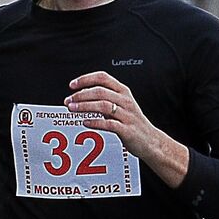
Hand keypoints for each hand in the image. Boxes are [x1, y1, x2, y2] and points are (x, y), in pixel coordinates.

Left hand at [66, 72, 188, 187]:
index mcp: (123, 91)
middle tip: (68, 100)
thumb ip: (104, 98)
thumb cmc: (132, 122)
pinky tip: (85, 123)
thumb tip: (81, 94)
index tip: (72, 85)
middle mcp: (125, 100)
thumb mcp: (121, 105)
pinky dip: (95, 122)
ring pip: (103, 105)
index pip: (103, 77)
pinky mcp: (127, 129)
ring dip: (84, 106)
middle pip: (100, 91)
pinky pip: (109, 124)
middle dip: (81, 95)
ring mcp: (127, 115)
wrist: (150, 141)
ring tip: (72, 109)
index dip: (86, 79)